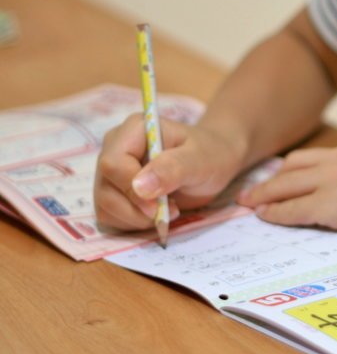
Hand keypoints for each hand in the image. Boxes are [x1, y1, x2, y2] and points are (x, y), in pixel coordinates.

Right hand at [94, 114, 245, 230]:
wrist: (213, 161)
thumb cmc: (209, 155)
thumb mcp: (199, 159)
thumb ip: (173, 168)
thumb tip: (140, 187)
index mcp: (133, 130)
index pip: (113, 163)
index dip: (131, 190)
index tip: (158, 206)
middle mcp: (114, 148)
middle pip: (105, 189)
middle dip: (137, 210)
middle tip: (170, 211)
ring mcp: (111, 171)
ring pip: (105, 206)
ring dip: (136, 219)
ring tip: (167, 211)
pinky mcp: (114, 192)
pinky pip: (110, 216)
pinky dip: (133, 223)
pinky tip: (156, 214)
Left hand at [237, 141, 336, 244]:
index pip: (317, 158)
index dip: (296, 169)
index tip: (284, 177)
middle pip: (293, 166)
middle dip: (272, 179)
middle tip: (255, 189)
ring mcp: (333, 181)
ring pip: (286, 185)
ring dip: (264, 195)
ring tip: (250, 203)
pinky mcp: (330, 205)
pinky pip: (293, 209)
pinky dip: (276, 213)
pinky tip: (266, 218)